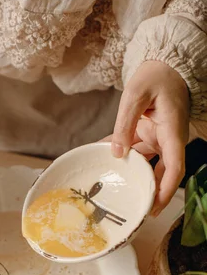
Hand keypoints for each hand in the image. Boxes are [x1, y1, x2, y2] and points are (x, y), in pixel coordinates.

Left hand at [106, 61, 189, 214]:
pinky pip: (133, 151)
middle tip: (131, 210)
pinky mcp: (148, 136)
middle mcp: (168, 140)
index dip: (165, 190)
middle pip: (161, 174)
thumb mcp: (136, 95)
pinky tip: (100, 160)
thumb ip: (124, 124)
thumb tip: (116, 153)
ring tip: (111, 190)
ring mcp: (158, 139)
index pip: (174, 168)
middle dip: (148, 193)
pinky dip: (119, 156)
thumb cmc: (156, 76)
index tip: (154, 207)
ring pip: (144, 165)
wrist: (164, 64)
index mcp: (172, 132)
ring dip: (129, 175)